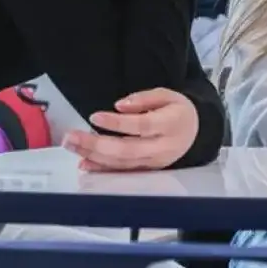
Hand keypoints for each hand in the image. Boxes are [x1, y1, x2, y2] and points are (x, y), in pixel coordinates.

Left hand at [64, 88, 198, 170]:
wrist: (196, 134)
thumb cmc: (178, 112)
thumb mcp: (168, 95)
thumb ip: (144, 98)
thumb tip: (119, 106)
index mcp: (170, 124)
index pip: (141, 126)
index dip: (117, 123)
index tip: (94, 117)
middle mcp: (161, 148)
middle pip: (126, 150)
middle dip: (95, 144)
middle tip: (70, 137)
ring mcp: (154, 163)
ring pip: (121, 163)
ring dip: (93, 156)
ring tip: (71, 145)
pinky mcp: (147, 171)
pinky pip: (122, 172)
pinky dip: (101, 169)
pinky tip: (84, 163)